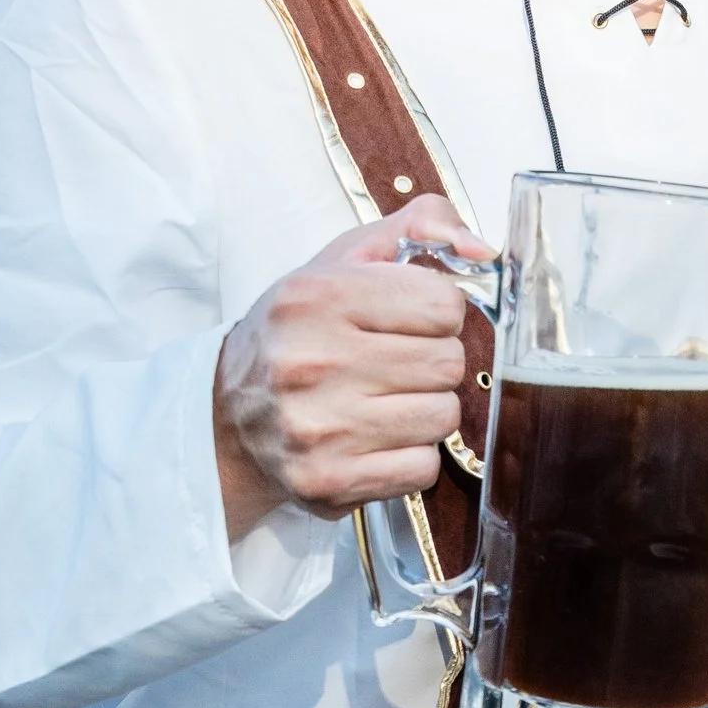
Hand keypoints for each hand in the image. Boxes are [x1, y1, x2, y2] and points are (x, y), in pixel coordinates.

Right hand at [213, 196, 488, 539]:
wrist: (227, 417)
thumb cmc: (298, 334)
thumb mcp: (344, 260)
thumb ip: (418, 227)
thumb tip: (480, 248)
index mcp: (315, 297)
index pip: (444, 303)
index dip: (437, 312)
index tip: (409, 320)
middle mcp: (310, 362)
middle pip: (449, 363)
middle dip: (433, 361)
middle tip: (395, 364)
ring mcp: (318, 428)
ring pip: (444, 417)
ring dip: (426, 410)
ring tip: (385, 401)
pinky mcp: (328, 480)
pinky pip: (424, 468)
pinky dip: (411, 455)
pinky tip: (376, 439)